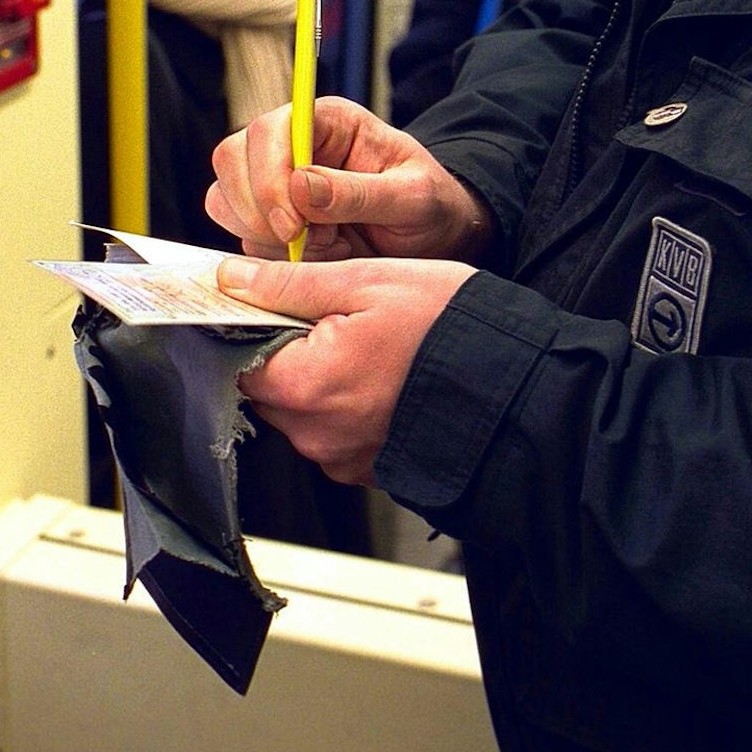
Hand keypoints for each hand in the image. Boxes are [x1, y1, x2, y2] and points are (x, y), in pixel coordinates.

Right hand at [205, 96, 492, 262]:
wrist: (433, 237)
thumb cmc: (430, 206)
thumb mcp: (413, 198)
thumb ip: (359, 192)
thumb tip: (300, 185)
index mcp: (326, 122)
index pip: (267, 130)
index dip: (267, 177)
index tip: (293, 226)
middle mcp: (291, 144)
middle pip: (231, 160)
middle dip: (259, 211)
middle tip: (304, 242)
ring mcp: (273, 182)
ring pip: (226, 201)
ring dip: (264, 236)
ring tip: (323, 246)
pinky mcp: (267, 218)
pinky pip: (241, 235)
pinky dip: (270, 256)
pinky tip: (316, 255)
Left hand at [216, 254, 475, 483]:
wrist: (520, 387)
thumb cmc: (451, 329)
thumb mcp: (367, 282)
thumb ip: (289, 284)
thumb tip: (231, 281)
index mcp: (307, 385)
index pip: (237, 356)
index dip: (250, 324)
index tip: (277, 303)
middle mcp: (316, 434)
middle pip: (266, 386)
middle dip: (287, 351)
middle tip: (337, 319)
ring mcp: (342, 458)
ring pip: (301, 410)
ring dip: (319, 378)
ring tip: (370, 348)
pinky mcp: (365, 471)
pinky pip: (334, 433)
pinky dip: (348, 405)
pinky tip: (384, 378)